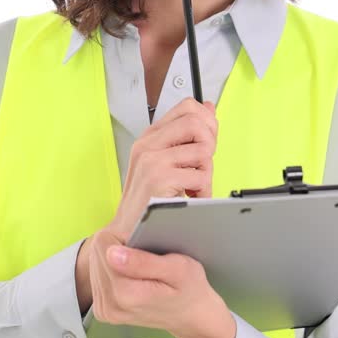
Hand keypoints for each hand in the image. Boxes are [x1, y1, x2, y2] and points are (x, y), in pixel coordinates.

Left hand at [86, 227, 235, 337]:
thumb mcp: (178, 268)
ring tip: (139, 267)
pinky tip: (131, 276)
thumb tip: (112, 253)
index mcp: (126, 294)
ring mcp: (105, 310)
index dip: (122, 237)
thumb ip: (144, 261)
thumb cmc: (189, 288)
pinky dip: (112, 271)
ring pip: (95, 263)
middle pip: (97, 253)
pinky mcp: (102, 310)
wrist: (190, 315)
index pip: (104, 243)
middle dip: (118, 247)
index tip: (142, 245)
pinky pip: (97, 277)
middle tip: (144, 257)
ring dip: (114, 259)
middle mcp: (110, 305)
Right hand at [107, 98, 217, 238]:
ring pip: (203, 150)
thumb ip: (186, 135)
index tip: (206, 142)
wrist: (127, 231)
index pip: (187, 107)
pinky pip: (201, 176)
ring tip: (193, 186)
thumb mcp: (166, 160)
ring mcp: (152, 160)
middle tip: (201, 164)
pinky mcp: (159, 179)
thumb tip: (208, 106)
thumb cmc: (149, 199)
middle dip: (210, 144)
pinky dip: (203, 191)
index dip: (206, 122)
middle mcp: (148, 144)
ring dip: (206, 172)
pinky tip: (190, 198)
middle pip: (196, 122)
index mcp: (151, 137)